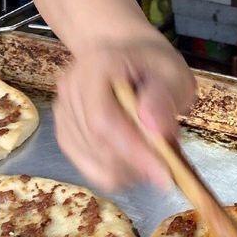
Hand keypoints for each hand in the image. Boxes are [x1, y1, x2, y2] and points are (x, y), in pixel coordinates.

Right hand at [53, 32, 195, 190]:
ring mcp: (63, 114)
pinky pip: (91, 170)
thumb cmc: (153, 68)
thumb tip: (155, 128)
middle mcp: (70, 89)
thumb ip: (165, 97)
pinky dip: (117, 174)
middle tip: (168, 163)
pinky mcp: (65, 136)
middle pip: (97, 144)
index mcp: (95, 67)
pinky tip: (134, 161)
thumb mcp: (173, 74)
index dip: (132, 150)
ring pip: (96, 163)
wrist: (128, 61)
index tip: (163, 172)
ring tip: (152, 152)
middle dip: (137, 164)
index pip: (103, 118)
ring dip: (130, 170)